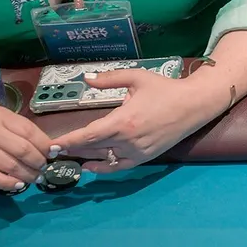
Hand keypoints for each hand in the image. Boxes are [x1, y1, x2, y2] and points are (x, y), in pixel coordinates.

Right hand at [0, 103, 51, 189]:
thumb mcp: (0, 117)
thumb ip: (20, 129)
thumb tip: (47, 147)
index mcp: (1, 117)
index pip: (29, 132)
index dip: (45, 145)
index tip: (53, 153)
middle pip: (23, 151)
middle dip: (39, 162)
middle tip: (44, 168)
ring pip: (11, 166)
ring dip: (28, 175)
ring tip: (35, 178)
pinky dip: (9, 184)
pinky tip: (19, 184)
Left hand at [55, 69, 218, 171]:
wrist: (193, 105)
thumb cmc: (164, 89)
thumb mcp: (136, 78)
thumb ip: (109, 79)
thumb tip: (86, 78)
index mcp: (123, 121)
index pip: (88, 135)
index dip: (69, 141)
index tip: (53, 146)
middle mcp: (128, 140)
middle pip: (92, 148)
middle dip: (73, 148)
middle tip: (55, 150)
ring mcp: (137, 151)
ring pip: (104, 158)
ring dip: (85, 156)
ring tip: (70, 154)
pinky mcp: (145, 157)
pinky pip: (119, 166)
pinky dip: (103, 168)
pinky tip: (90, 166)